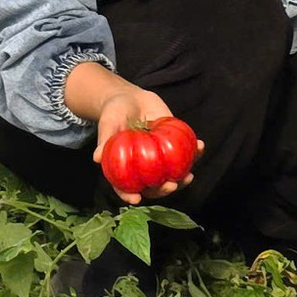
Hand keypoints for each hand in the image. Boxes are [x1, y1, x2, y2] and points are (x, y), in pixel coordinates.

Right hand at [63, 62, 202, 205]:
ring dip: (183, 178)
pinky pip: (186, 153)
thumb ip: (105, 139)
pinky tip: (200, 146)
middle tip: (171, 185)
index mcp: (125, 168)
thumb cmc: (114, 113)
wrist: (131, 97)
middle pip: (153, 186)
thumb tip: (96, 158)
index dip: (129, 195)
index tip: (136, 199)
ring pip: (172, 174)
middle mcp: (143, 168)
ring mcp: (160, 159)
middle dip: (164, 190)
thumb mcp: (108, 123)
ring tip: (189, 176)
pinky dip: (195, 151)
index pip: (126, 187)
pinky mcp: (173, 146)